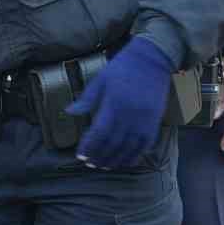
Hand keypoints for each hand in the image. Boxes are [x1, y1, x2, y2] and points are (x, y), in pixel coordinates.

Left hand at [67, 38, 172, 168]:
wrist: (152, 59)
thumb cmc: (122, 67)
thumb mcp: (101, 79)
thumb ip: (86, 99)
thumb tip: (69, 112)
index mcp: (114, 103)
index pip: (99, 132)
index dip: (89, 146)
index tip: (80, 154)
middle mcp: (130, 115)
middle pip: (112, 143)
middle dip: (99, 155)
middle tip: (90, 163)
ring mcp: (144, 120)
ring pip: (128, 148)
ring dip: (115, 159)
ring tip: (103, 165)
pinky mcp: (155, 122)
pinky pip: (145, 145)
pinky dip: (134, 156)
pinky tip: (125, 161)